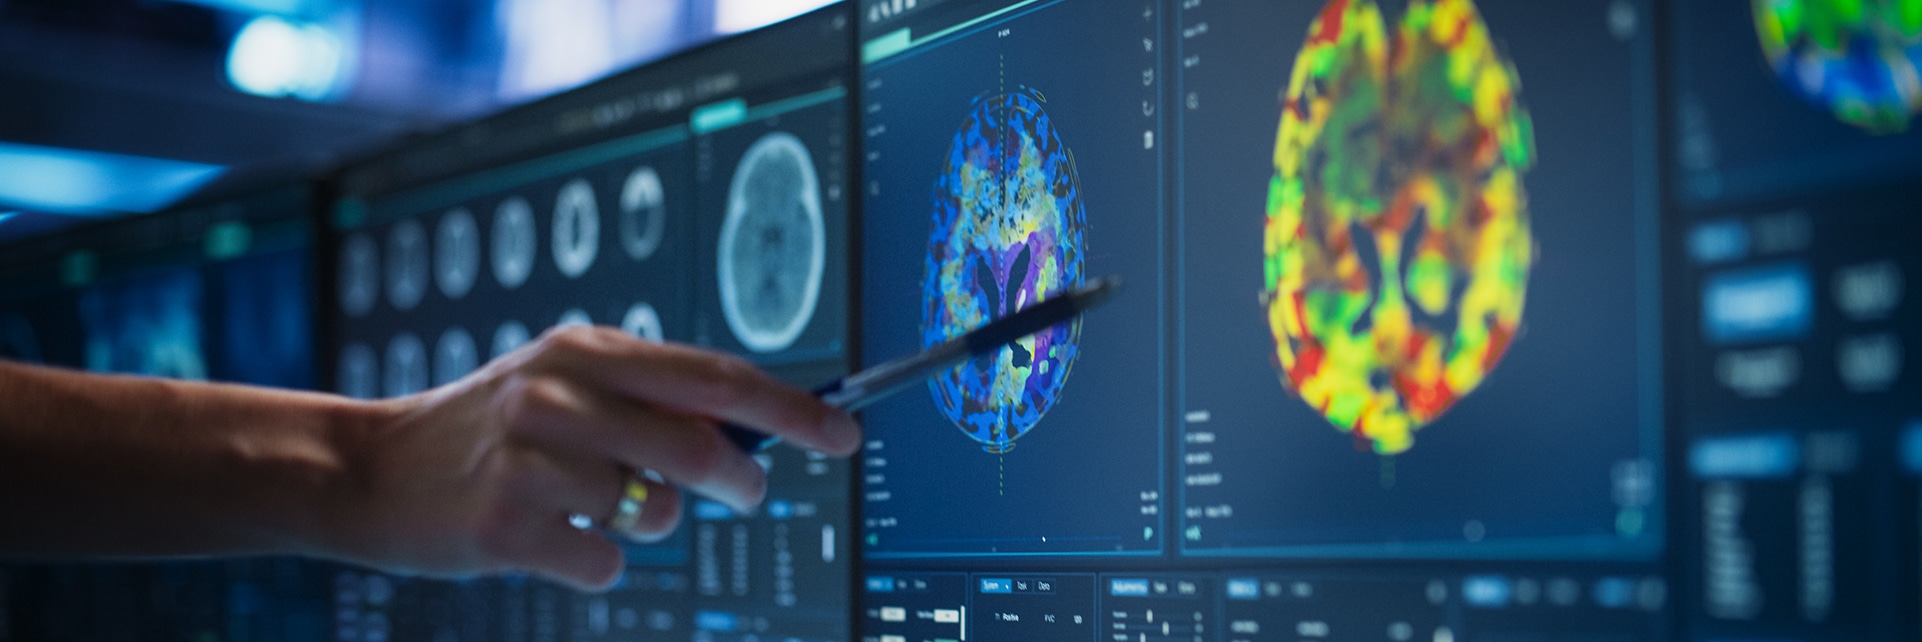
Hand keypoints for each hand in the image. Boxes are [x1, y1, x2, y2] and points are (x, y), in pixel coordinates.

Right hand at [318, 326, 860, 591]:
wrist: (368, 470)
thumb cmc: (486, 429)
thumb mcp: (562, 383)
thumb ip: (651, 397)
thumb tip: (757, 431)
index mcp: (587, 351)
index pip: (716, 377)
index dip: (791, 408)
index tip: (844, 432)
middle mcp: (560, 393)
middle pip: (700, 446)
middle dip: (740, 478)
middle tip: (744, 490)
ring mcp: (530, 457)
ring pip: (656, 511)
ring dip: (650, 522)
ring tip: (597, 506)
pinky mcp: (506, 524)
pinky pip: (607, 560)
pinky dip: (597, 560)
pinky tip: (554, 538)